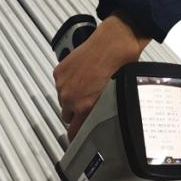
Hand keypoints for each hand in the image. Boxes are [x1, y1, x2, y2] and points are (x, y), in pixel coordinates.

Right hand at [53, 14, 149, 141]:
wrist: (115, 41)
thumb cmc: (121, 64)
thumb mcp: (115, 95)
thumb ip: (101, 111)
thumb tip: (98, 120)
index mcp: (85, 107)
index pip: (73, 132)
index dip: (76, 137)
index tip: (76, 139)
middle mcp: (71, 98)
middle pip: (67, 116)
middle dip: (75, 112)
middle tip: (87, 103)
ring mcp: (63, 84)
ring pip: (63, 99)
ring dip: (71, 96)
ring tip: (86, 85)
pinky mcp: (59, 72)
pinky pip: (60, 84)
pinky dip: (68, 82)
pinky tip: (81, 75)